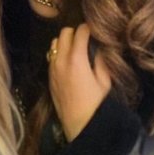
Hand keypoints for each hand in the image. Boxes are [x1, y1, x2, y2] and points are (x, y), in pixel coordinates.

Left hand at [48, 24, 111, 141]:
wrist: (80, 126)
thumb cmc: (97, 105)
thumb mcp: (104, 81)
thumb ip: (100, 60)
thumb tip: (98, 48)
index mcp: (76, 58)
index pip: (80, 32)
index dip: (88, 28)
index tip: (94, 29)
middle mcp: (61, 60)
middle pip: (64, 33)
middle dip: (75, 32)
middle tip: (85, 38)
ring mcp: (52, 68)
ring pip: (54, 43)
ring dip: (64, 41)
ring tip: (76, 48)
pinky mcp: (49, 76)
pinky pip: (51, 56)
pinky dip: (59, 53)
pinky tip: (68, 61)